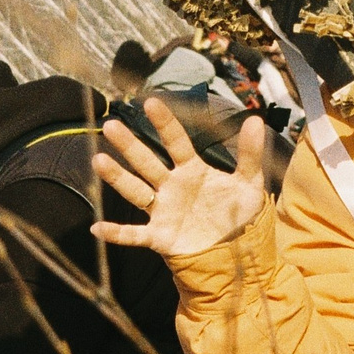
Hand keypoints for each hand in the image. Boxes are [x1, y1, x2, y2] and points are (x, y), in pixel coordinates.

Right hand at [90, 99, 267, 258]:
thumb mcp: (249, 183)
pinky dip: (117, 233)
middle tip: (111, 126)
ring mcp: (163, 211)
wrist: (236, 251)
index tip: (151, 102)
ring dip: (118, 178)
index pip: (176, 142)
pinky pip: (135, 234)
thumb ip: (250, 154)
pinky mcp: (159, 237)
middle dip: (130, 146)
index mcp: (192, 170)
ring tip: (98, 161)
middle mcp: (172, 186)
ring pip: (135, 191)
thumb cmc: (238, 213)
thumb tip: (256, 120)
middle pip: (147, 162)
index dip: (164, 123)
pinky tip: (98, 228)